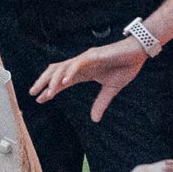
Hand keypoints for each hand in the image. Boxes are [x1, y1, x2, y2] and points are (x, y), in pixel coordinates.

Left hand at [31, 39, 148, 120]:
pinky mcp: (94, 55)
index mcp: (84, 72)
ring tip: (47, 93)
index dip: (50, 89)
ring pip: (63, 67)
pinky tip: (64, 82)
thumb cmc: (126, 66)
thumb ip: (101, 102)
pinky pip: (78, 64)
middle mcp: (81, 64)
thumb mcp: (111, 89)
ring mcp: (86, 58)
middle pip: (56, 71)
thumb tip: (95, 119)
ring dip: (54, 80)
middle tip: (33, 93)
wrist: (139, 52)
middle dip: (43, 82)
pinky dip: (69, 72)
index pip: (62, 81)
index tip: (40, 99)